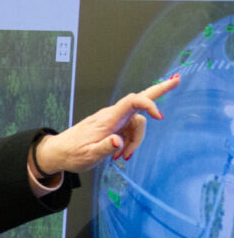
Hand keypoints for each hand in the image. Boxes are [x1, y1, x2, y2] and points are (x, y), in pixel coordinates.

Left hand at [34, 74, 179, 174]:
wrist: (58, 152)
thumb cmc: (71, 154)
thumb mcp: (87, 156)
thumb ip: (104, 148)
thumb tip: (117, 142)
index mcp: (107, 119)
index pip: (132, 102)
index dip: (148, 105)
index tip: (159, 116)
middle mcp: (112, 116)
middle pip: (139, 101)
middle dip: (159, 92)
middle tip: (178, 80)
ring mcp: (113, 120)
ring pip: (136, 124)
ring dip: (135, 141)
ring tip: (121, 158)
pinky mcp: (112, 126)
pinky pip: (129, 131)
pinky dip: (129, 142)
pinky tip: (119, 154)